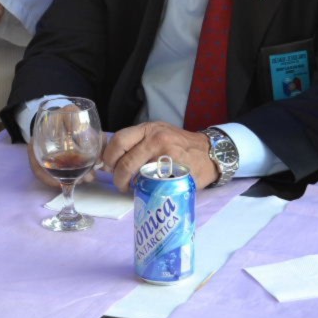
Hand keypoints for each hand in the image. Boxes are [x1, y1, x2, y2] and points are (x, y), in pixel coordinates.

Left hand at [101, 121, 219, 191]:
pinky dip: (144, 188)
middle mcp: (155, 138)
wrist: (209, 153)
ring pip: (136, 174)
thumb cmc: (180, 145)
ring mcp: (165, 154)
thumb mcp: (158, 135)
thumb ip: (137, 142)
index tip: (108, 167)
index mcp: (148, 129)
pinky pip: (151, 182)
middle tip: (120, 182)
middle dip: (117, 176)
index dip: (108, 157)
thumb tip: (111, 160)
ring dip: (129, 184)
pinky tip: (147, 188)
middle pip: (124, 160)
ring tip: (132, 187)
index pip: (118, 141)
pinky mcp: (174, 170)